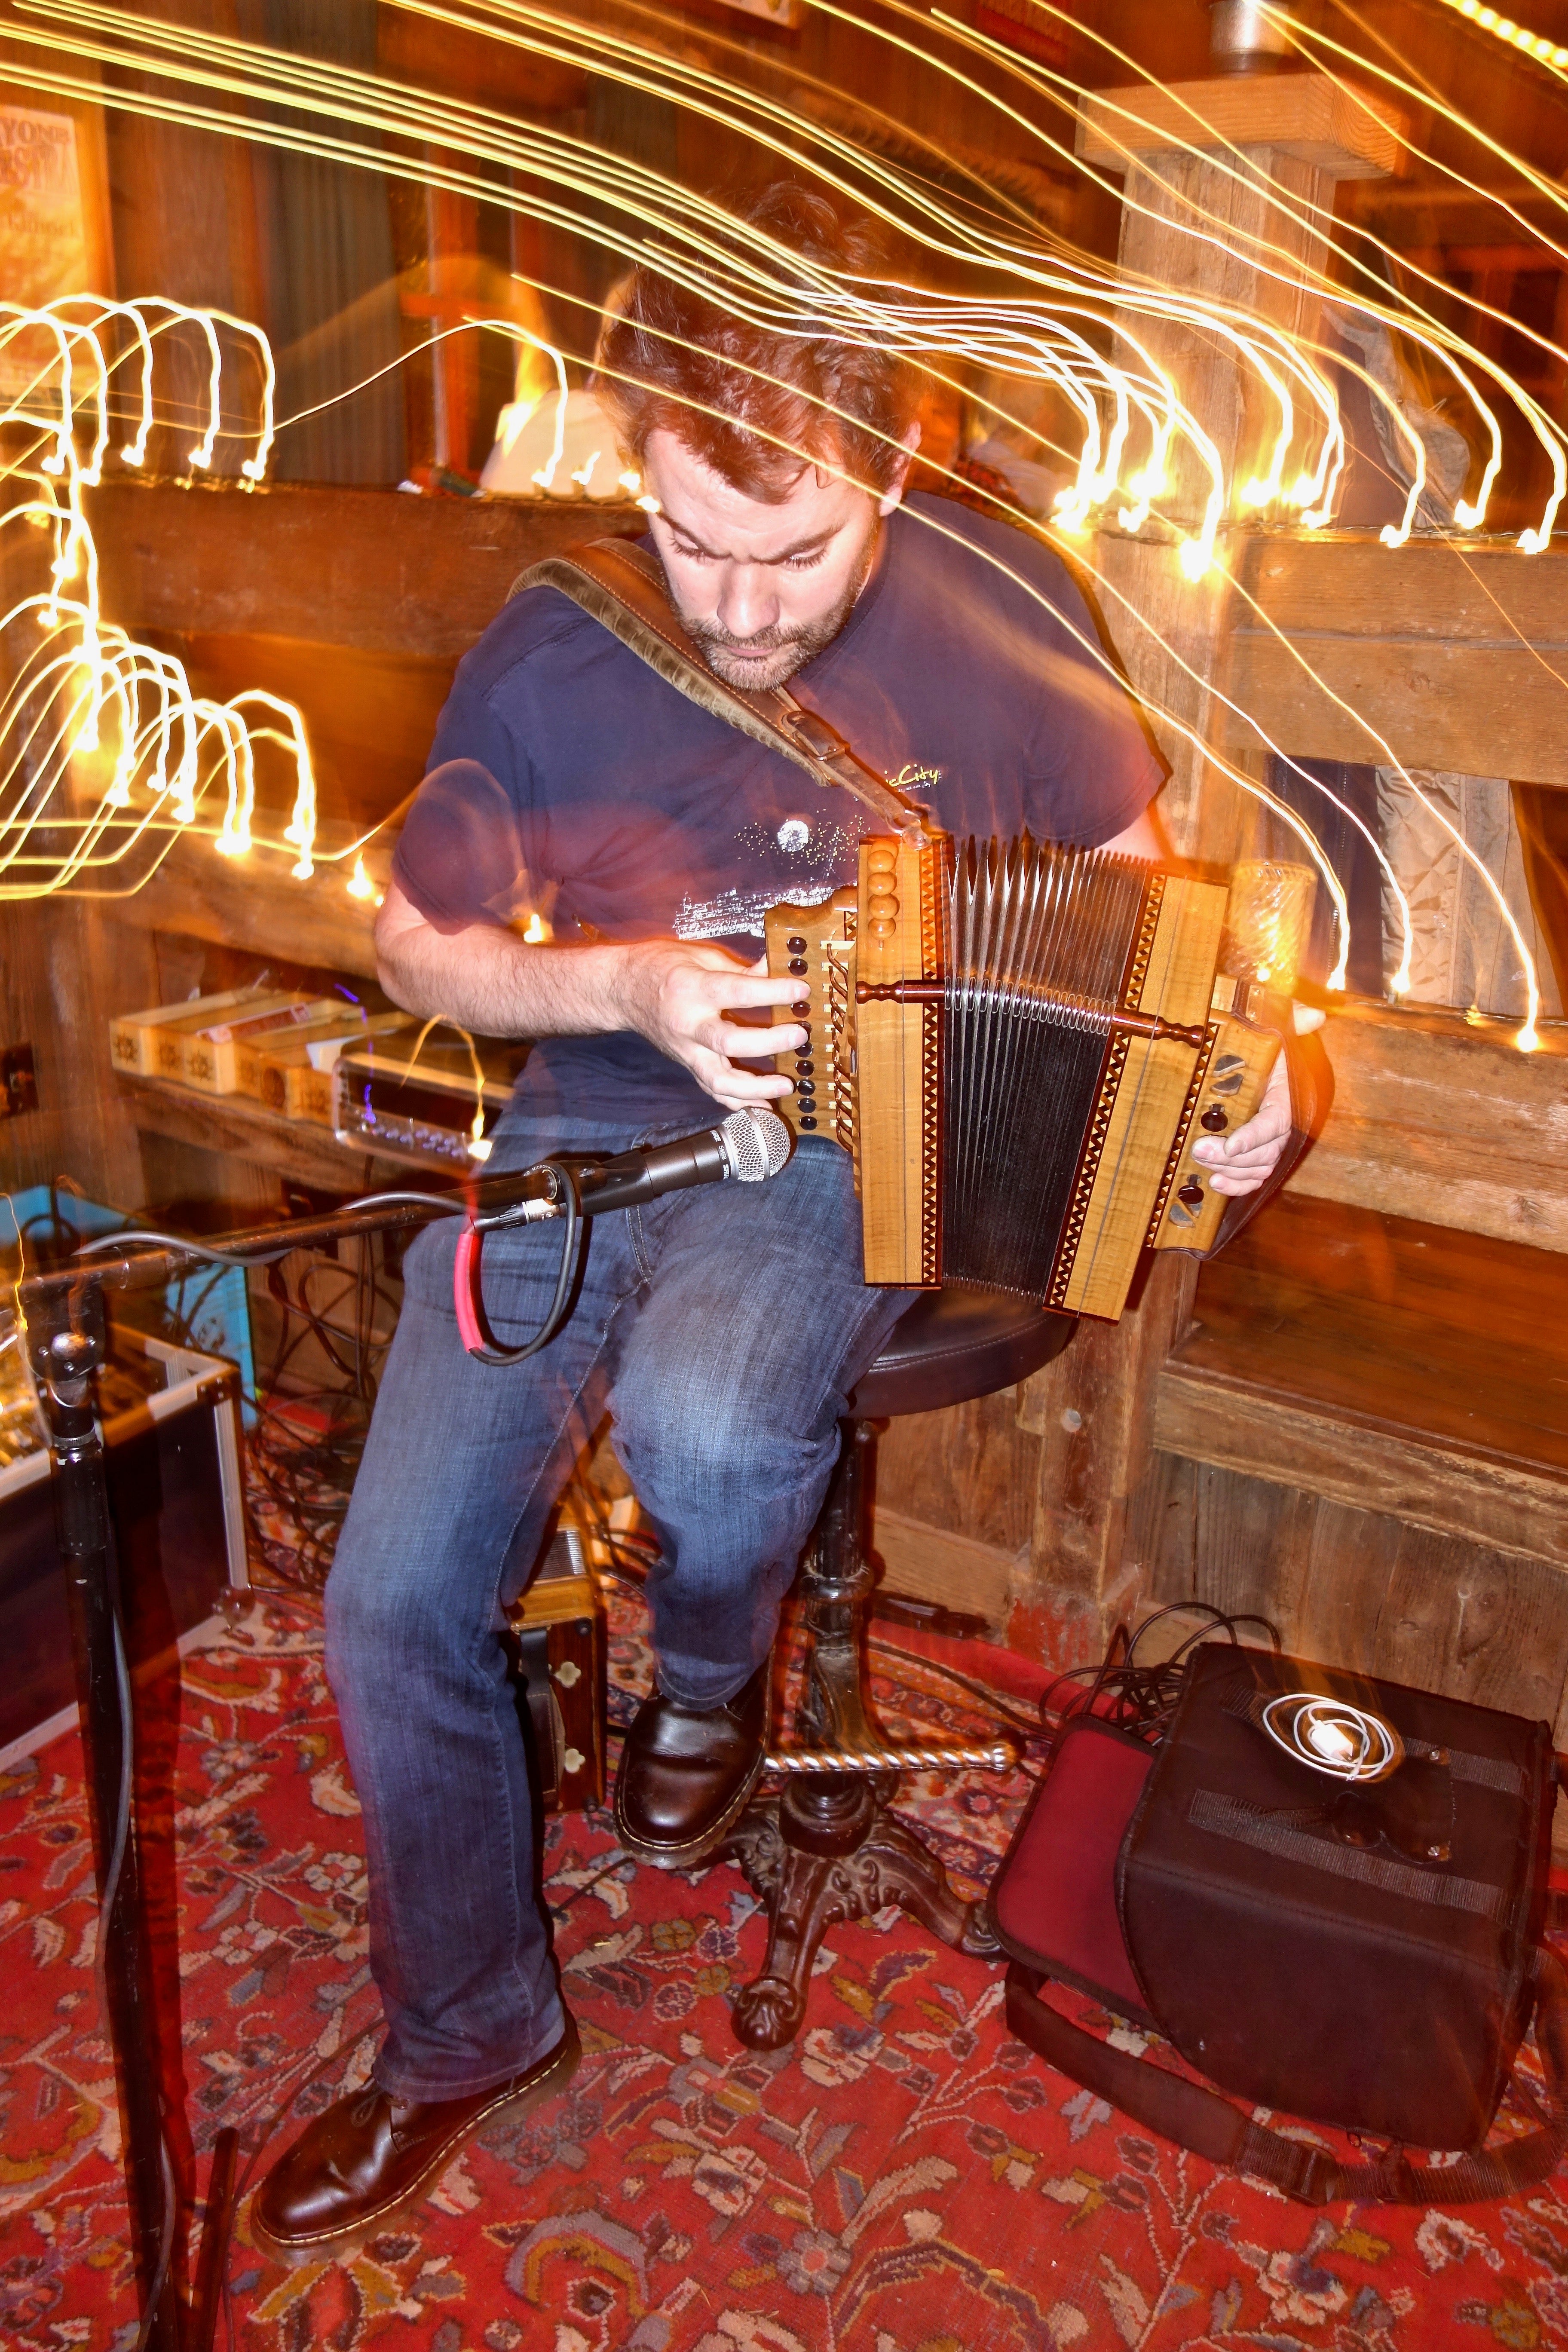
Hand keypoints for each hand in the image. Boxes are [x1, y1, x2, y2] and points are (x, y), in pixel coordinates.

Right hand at [613, 942, 805, 1109]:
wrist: (620, 990)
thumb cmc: (659, 966)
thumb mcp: (699, 955)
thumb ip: (739, 969)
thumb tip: (777, 971)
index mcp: (692, 988)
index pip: (738, 992)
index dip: (773, 992)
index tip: (800, 990)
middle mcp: (688, 1024)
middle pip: (729, 1042)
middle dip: (769, 1042)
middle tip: (798, 1035)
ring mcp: (686, 1050)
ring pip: (719, 1080)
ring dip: (756, 1088)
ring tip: (786, 1085)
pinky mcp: (687, 1065)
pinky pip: (713, 1090)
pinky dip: (739, 1103)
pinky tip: (765, 1106)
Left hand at [1189, 1005, 1324, 1196]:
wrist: (1253, 1054)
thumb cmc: (1264, 1040)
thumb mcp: (1275, 1023)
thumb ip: (1292, 1017)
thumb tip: (1314, 1015)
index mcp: (1286, 1096)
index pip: (1275, 1122)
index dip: (1254, 1136)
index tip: (1230, 1145)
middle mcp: (1280, 1124)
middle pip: (1264, 1152)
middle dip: (1232, 1157)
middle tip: (1200, 1149)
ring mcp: (1267, 1141)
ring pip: (1257, 1168)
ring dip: (1230, 1170)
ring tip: (1200, 1160)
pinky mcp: (1253, 1152)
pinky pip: (1253, 1177)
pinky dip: (1237, 1185)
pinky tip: (1215, 1184)